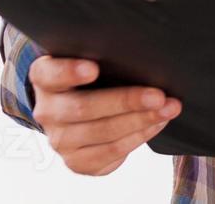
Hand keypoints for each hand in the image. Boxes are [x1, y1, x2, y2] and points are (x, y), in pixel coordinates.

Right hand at [30, 56, 181, 175]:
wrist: (78, 112)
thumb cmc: (94, 78)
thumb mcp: (92, 60)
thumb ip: (107, 56)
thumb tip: (148, 53)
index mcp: (45, 79)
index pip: (50, 74)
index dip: (69, 72)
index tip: (93, 68)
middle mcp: (47, 111)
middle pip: (84, 108)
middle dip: (126, 101)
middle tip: (158, 95)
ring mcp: (60, 140)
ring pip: (102, 132)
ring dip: (141, 121)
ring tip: (169, 109)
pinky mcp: (76, 161)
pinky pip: (110, 152)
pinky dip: (139, 137)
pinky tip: (157, 124)